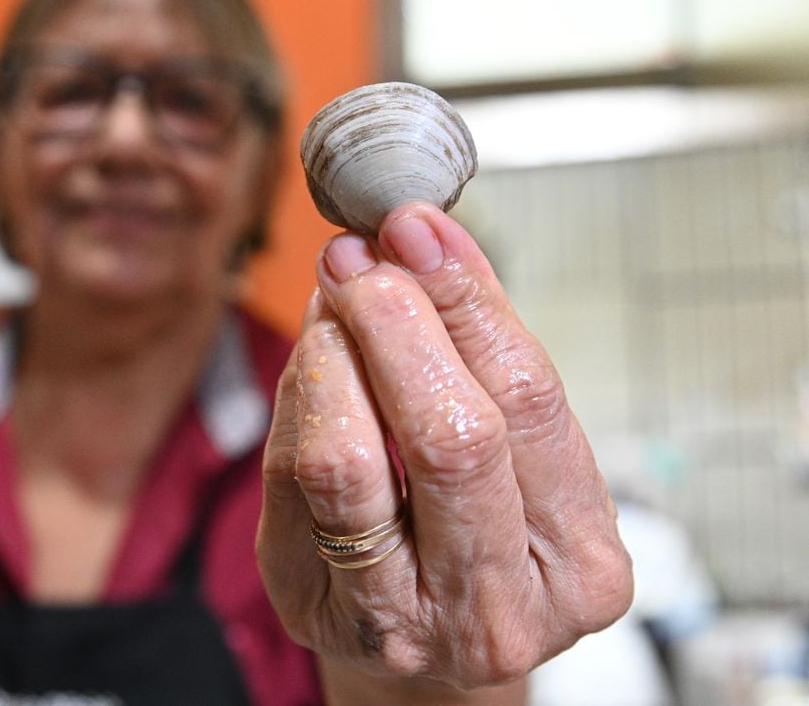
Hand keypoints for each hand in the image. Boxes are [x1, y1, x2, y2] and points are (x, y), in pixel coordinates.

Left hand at [256, 203, 631, 696]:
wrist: (427, 641)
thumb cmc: (481, 534)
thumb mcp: (520, 458)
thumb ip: (482, 355)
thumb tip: (422, 243)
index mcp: (580, 563)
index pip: (529, 401)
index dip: (469, 300)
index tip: (422, 228)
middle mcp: (497, 608)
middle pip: (450, 436)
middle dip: (398, 323)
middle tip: (363, 257)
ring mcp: (400, 618)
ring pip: (350, 460)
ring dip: (335, 352)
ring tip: (336, 300)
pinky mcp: (313, 606)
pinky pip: (289, 476)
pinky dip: (300, 394)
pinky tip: (317, 357)